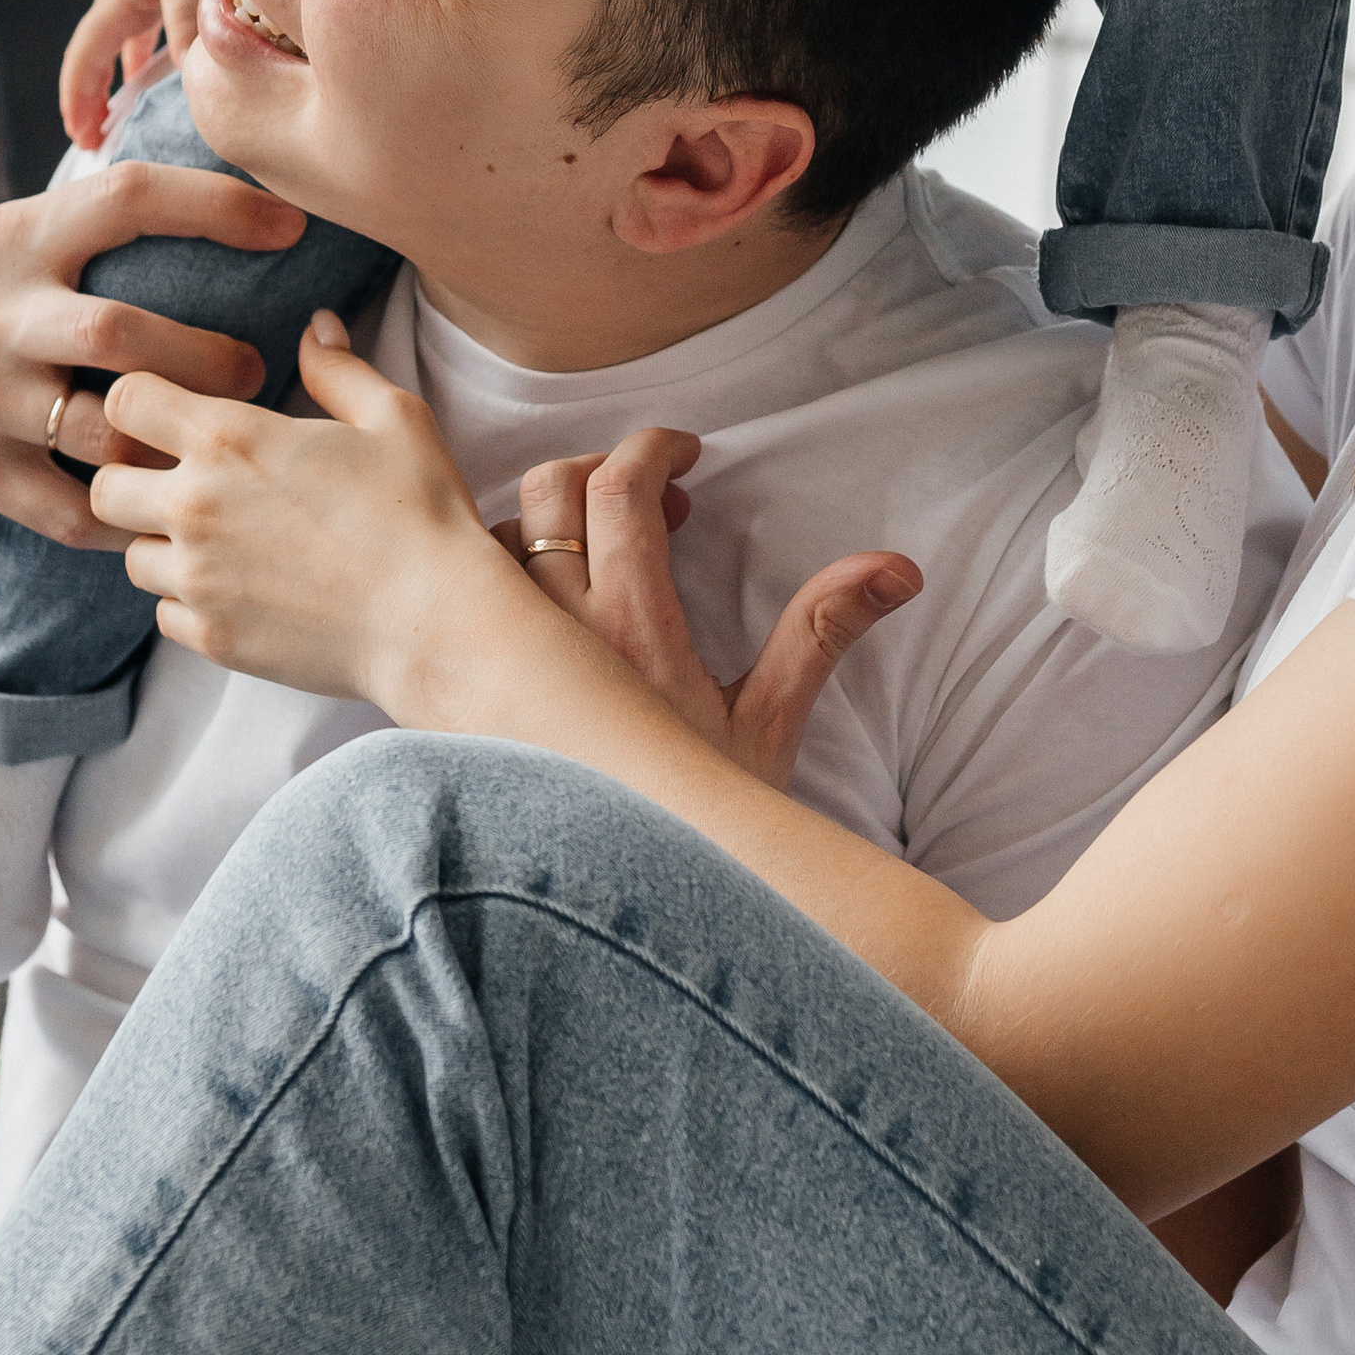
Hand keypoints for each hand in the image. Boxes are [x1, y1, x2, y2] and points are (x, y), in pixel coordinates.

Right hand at [0, 161, 298, 553]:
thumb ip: (76, 230)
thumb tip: (199, 196)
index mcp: (15, 238)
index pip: (129, 196)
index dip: (218, 205)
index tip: (291, 227)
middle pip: (126, 331)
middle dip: (208, 359)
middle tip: (256, 373)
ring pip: (104, 427)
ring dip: (174, 444)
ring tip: (215, 447)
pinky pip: (68, 506)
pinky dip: (124, 518)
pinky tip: (160, 514)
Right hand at [60, 0, 233, 148]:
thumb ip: (188, 25)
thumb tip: (189, 80)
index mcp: (116, 4)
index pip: (85, 62)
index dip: (78, 100)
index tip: (80, 136)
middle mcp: (120, 1)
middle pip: (93, 61)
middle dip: (88, 101)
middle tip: (91, 141)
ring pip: (118, 49)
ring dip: (114, 84)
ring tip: (118, 119)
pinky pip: (145, 32)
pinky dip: (145, 58)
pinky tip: (163, 75)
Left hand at [92, 315, 519, 694]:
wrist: (438, 623)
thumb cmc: (422, 512)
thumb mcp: (395, 418)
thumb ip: (339, 368)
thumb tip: (316, 327)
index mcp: (229, 438)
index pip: (124, 400)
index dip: (141, 401)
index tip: (172, 413)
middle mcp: (195, 506)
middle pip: (104, 484)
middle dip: (134, 479)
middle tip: (185, 482)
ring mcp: (197, 578)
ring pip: (129, 556)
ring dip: (162, 544)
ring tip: (219, 540)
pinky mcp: (211, 636)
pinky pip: (164, 613)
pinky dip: (190, 601)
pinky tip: (240, 588)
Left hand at [494, 427, 919, 791]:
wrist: (618, 907)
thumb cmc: (699, 822)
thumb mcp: (769, 726)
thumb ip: (824, 630)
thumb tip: (898, 566)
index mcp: (630, 627)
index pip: (619, 488)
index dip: (653, 447)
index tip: (685, 455)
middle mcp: (551, 634)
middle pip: (548, 493)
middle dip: (597, 471)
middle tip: (649, 498)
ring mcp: (498, 664)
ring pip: (494, 542)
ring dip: (543, 525)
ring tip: (596, 556)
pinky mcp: (456, 698)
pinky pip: (457, 607)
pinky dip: (495, 582)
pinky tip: (541, 615)